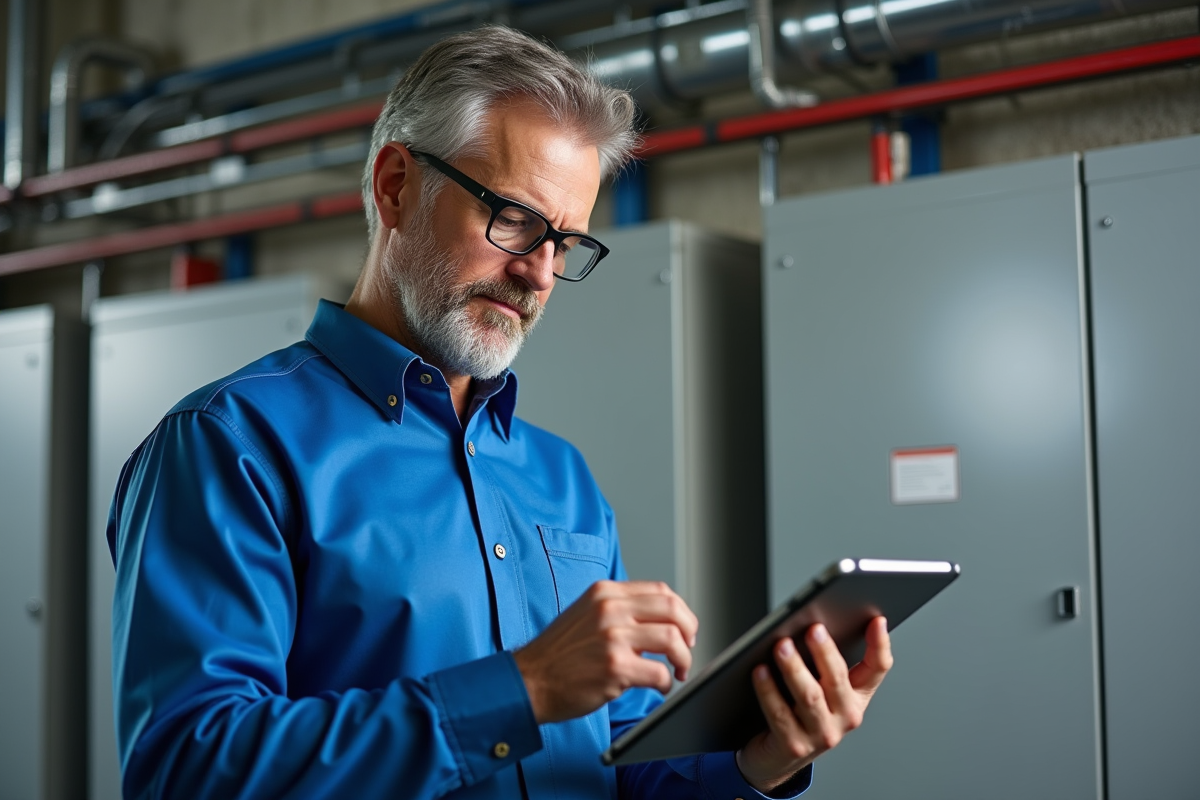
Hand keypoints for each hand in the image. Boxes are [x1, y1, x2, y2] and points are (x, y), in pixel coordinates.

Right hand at [513, 580, 698, 723]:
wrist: (530, 680)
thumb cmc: (557, 654)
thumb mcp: (586, 614)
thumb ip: (619, 611)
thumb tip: (658, 620)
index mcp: (605, 593)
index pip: (660, 590)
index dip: (680, 610)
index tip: (684, 628)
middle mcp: (610, 609)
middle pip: (672, 609)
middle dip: (689, 631)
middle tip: (687, 648)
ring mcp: (613, 637)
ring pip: (672, 639)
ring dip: (682, 658)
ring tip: (676, 670)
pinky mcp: (615, 667)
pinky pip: (659, 672)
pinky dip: (665, 683)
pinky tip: (658, 687)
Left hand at [736, 617, 892, 793]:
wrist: (777, 759)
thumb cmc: (800, 714)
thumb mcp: (822, 688)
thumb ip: (824, 661)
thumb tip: (815, 622)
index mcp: (856, 697)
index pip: (876, 669)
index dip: (879, 645)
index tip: (876, 621)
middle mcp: (845, 718)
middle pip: (837, 679)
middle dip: (825, 652)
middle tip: (813, 629)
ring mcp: (821, 735)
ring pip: (809, 696)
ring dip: (794, 668)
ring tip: (781, 646)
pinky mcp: (793, 745)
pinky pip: (779, 713)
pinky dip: (768, 690)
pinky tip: (759, 671)